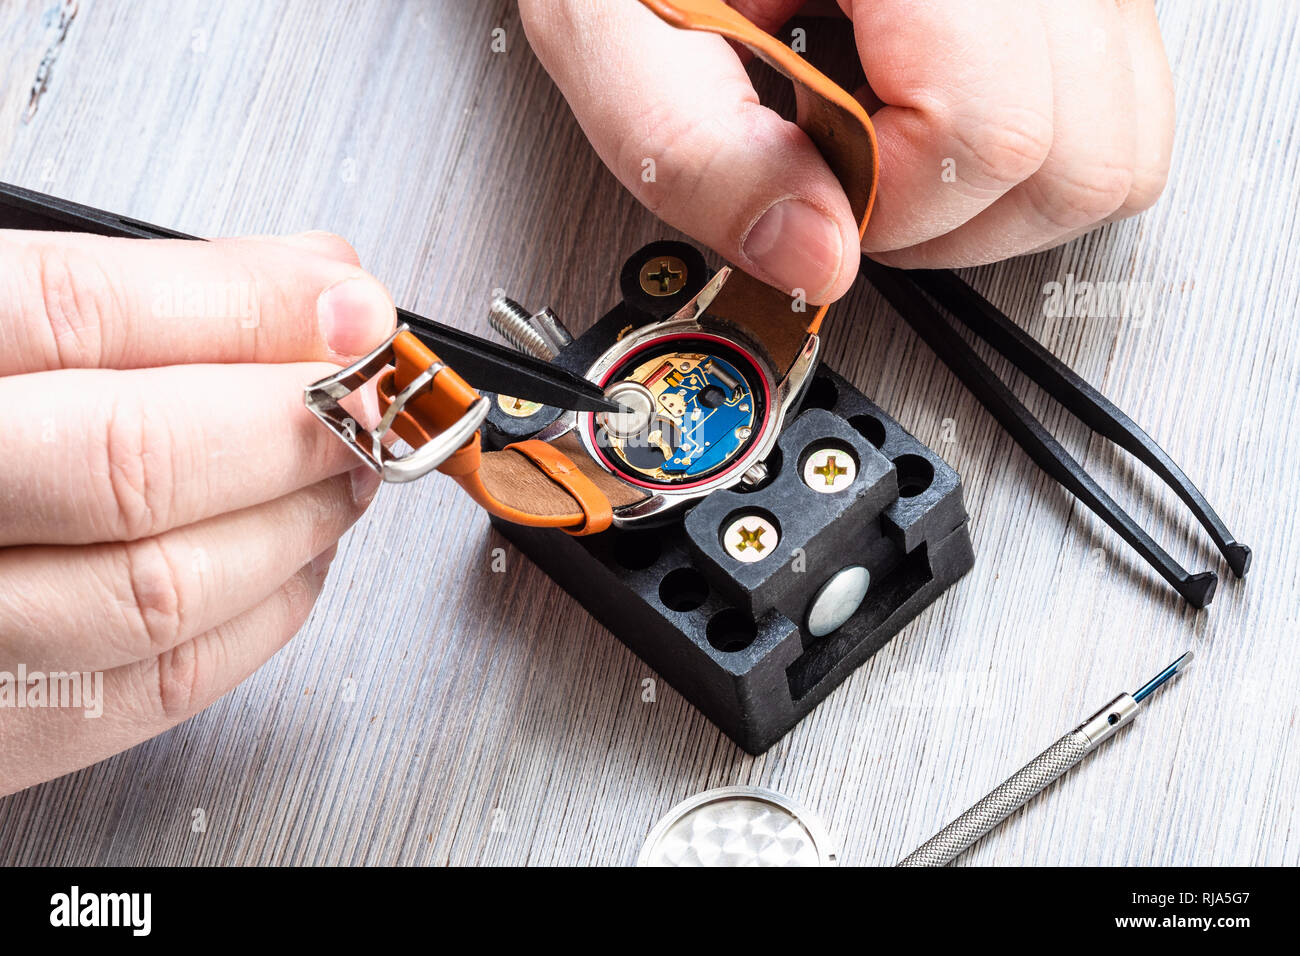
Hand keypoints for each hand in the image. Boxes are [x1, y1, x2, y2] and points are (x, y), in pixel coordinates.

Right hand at [0, 229, 394, 794]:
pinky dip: (264, 613)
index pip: (75, 315)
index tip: (351, 306)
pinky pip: (157, 688)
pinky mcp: (2, 731)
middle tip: (365, 397)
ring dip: (296, 521)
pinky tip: (297, 553)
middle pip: (131, 464)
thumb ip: (126, 296)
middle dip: (292, 425)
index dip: (243, 305)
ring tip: (345, 469)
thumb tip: (311, 282)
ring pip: (160, 592)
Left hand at [521, 0, 1173, 294]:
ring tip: (892, 139)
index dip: (889, 200)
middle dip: (949, 220)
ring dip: (997, 202)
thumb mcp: (619, 30)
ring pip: (1121, 150)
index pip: (991, 130)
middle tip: (853, 171)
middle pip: (1081, 160)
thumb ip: (696, 150)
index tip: (814, 176)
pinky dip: (1035, 163)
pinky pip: (1122, 116)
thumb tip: (814, 262)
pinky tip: (936, 121)